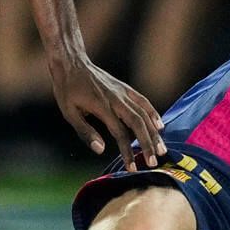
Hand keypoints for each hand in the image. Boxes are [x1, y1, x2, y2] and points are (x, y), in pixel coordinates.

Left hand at [49, 53, 165, 169]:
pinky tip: (160, 125)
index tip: (132, 167)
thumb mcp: (69, 112)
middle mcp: (116, 99)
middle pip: (138, 123)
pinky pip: (143, 101)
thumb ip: (85, 132)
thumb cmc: (67, 89)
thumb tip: (100, 150)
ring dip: (154, 132)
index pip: (120, 133)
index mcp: (102, 106)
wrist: (72, 62)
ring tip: (162, 148)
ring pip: (144, 113)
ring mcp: (122, 92)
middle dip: (147, 144)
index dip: (127, 152)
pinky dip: (153, 113)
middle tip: (153, 162)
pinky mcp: (124, 88)